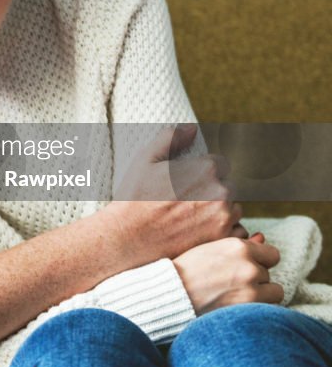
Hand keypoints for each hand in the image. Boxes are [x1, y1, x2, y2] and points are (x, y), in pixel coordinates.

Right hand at [104, 124, 240, 261]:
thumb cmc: (135, 197)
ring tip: (191, 217)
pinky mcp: (222, 238)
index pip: (219, 164)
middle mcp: (220, 191)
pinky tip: (200, 231)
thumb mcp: (146, 160)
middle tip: (186, 201)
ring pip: (233, 209)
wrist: (129, 236)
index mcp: (205, 168)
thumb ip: (171, 139)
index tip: (187, 183)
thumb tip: (192, 128)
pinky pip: (235, 230)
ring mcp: (224, 217)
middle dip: (212, 191)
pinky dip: (223, 231)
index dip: (202, 173)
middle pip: (228, 186)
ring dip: (219, 211)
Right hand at [173, 232, 283, 313]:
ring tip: (238, 295)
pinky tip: (239, 305)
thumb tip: (262, 238)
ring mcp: (251, 288)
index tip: (248, 267)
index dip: (261, 261)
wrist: (173, 294)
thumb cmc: (187, 269)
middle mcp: (248, 266)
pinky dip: (258, 308)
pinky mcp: (249, 309)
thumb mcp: (211, 248)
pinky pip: (268, 308)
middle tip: (232, 282)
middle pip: (268, 273)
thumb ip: (239, 245)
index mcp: (238, 247)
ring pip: (274, 291)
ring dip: (262, 294)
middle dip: (255, 278)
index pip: (271, 254)